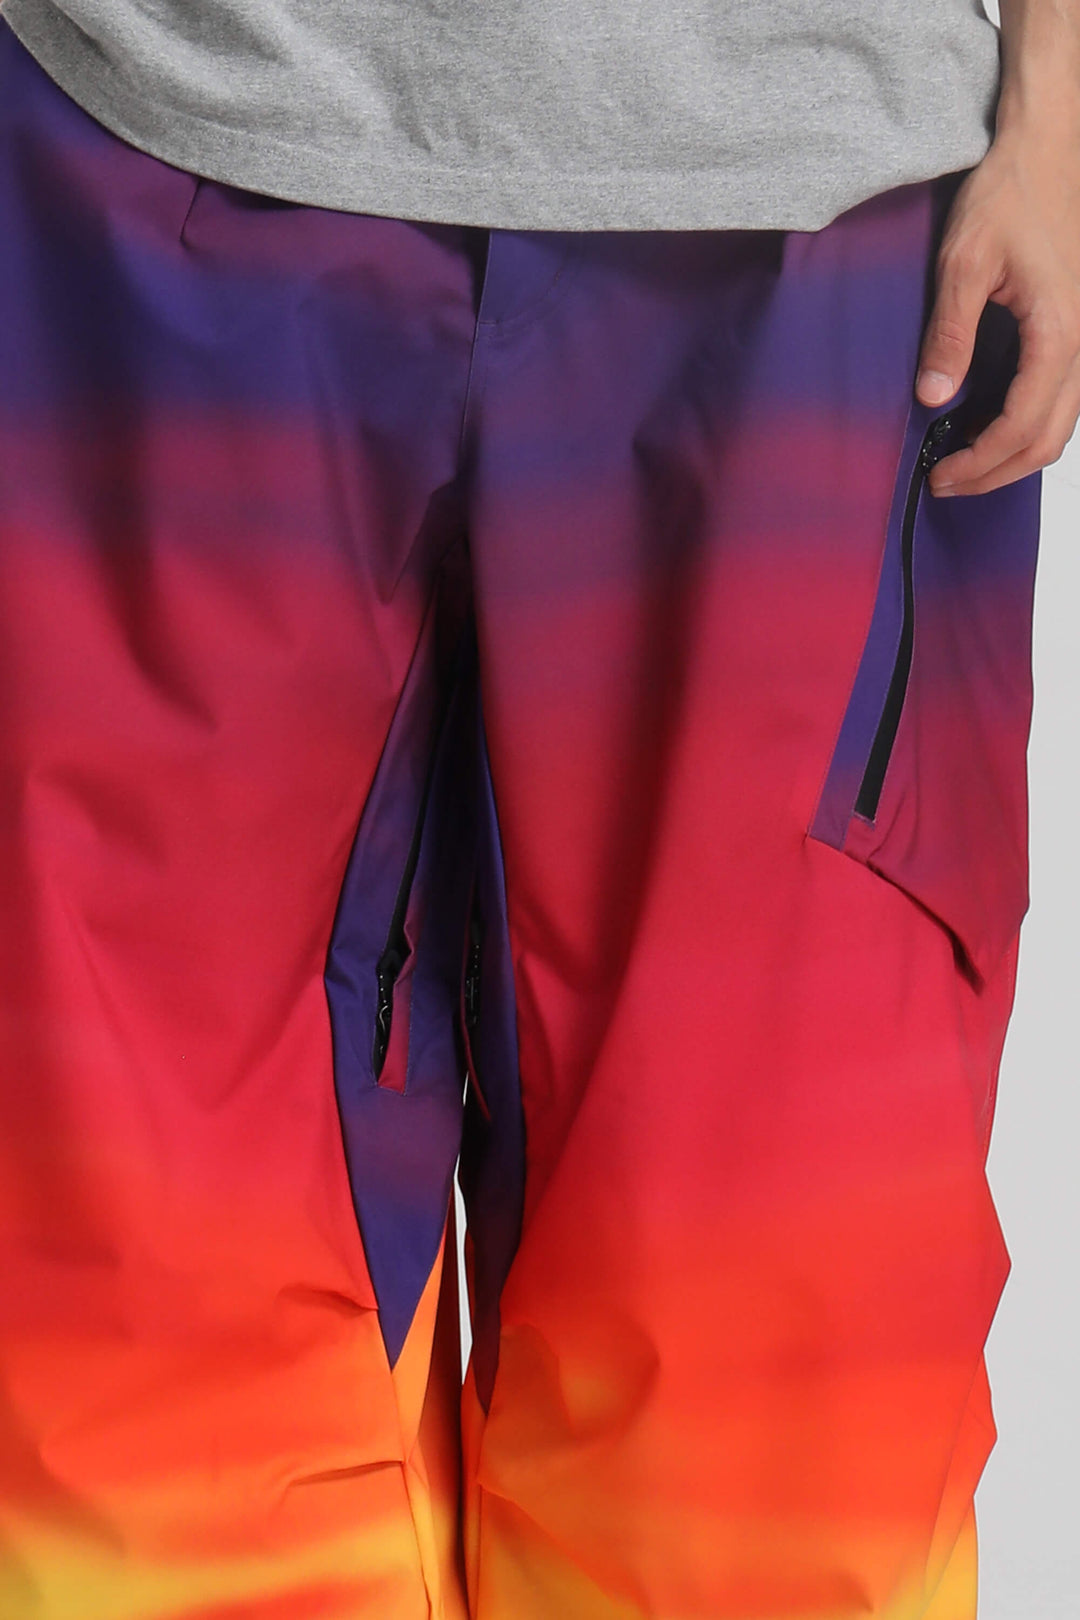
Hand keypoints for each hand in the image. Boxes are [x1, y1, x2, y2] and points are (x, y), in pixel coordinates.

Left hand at [914, 133, 1079, 496]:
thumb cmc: (1009, 194)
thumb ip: (949, 333)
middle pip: (1048, 440)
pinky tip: (987, 427)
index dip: (980, 461)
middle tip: (945, 481)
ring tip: (961, 462)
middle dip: (996, 473)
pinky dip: (1027, 427)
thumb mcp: (963, 261)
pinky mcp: (1076, 332)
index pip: (1023, 425)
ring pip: (1061, 426)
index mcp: (1059, 330)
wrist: (1047, 149)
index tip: (940, 474)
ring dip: (1013, 455)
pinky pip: (1062, 400)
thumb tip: (933, 396)